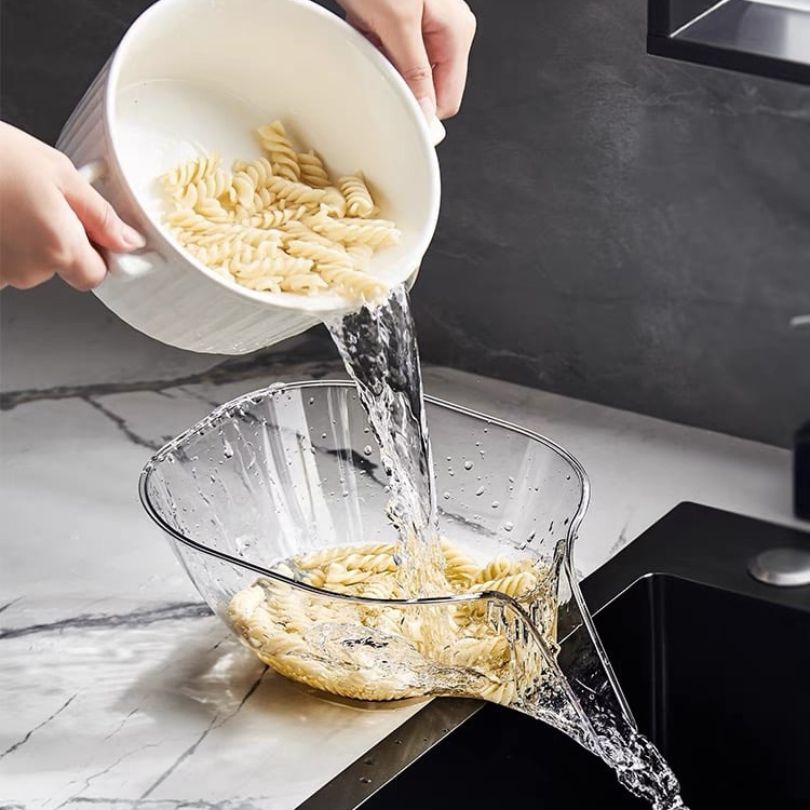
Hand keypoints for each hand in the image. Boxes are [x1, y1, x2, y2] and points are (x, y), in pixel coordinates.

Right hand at [0, 123, 143, 290]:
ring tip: (11, 201)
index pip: (96, 276)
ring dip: (28, 240)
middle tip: (42, 202)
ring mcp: (1, 273)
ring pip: (30, 265)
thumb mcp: (59, 173)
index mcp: (60, 248)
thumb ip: (100, 216)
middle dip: (60, 242)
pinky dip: (4, 242)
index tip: (91, 232)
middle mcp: (30, 270)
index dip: (97, 254)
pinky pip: (4, 262)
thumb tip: (130, 242)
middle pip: (61, 269)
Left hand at [336, 0, 475, 119]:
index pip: (447, 99)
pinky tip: (366, 25)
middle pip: (427, 86)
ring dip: (384, 60)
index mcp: (456, 32)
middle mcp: (447, 30)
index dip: (423, 110)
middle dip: (400, 80)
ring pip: (407, 71)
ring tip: (371, 31)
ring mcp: (427, 26)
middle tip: (380, 56)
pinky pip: (392, 52)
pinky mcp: (406, 22)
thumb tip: (426, 113)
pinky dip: (375, 44)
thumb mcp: (397, 24)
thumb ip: (414, 72)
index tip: (400, 113)